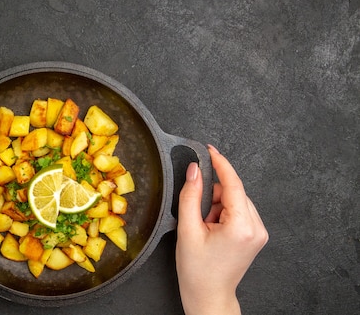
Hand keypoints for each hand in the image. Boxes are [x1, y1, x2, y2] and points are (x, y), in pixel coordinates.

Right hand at [176, 145, 267, 314]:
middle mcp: (256, 227)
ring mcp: (259, 232)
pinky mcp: (257, 235)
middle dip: (212, 197)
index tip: (210, 150)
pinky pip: (240, 211)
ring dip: (218, 206)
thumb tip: (194, 170)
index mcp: (241, 226)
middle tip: (199, 217)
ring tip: (206, 228)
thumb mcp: (187, 229)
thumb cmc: (197, 270)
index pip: (233, 184)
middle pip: (233, 191)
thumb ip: (190, 195)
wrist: (209, 295)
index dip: (220, 164)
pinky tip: (214, 230)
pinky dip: (224, 213)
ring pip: (235, 200)